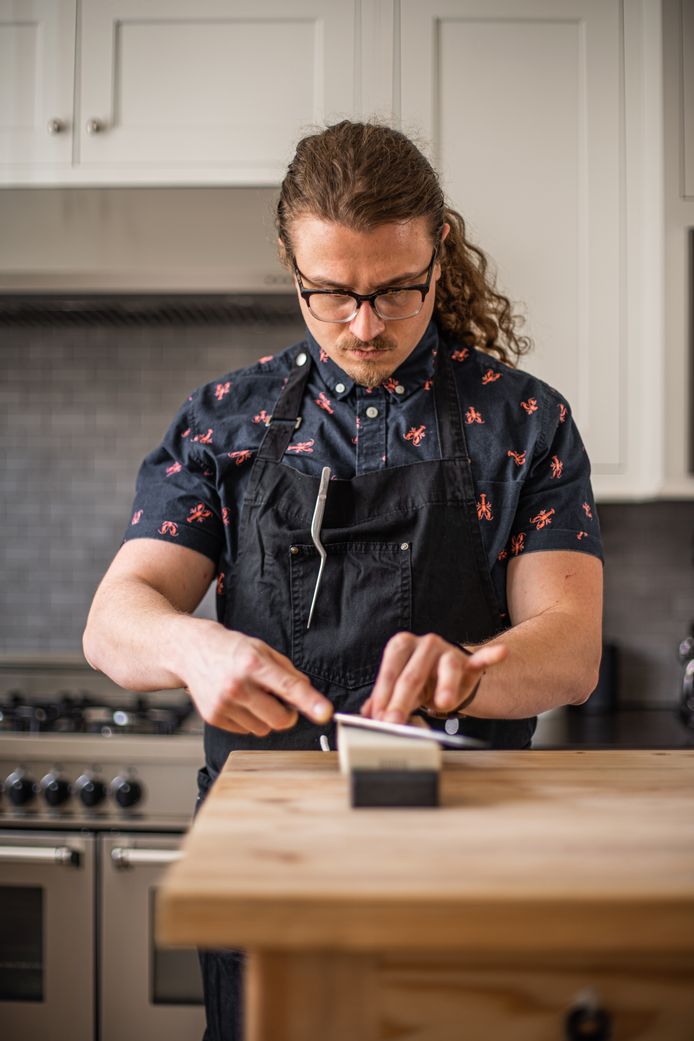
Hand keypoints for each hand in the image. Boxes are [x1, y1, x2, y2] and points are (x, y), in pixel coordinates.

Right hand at [179, 619, 332, 735]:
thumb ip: (288, 672)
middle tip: (278, 700)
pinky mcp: (214, 718)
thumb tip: (307, 695)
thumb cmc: (231, 649)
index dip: (309, 701)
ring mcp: (223, 704)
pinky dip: (248, 720)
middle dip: (287, 714)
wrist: (191, 651)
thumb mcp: (263, 650)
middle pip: (280, 719)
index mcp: (253, 663)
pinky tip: (238, 701)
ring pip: (263, 729)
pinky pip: (246, 731)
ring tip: (252, 696)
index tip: (325, 712)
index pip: (288, 687)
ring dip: (265, 717)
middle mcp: (237, 685)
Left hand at [360, 632, 506, 723]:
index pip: (390, 672)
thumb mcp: (399, 690)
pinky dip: (490, 656)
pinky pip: (481, 659)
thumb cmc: (419, 681)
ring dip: (446, 686)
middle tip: (395, 721)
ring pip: (447, 667)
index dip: (383, 696)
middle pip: (413, 675)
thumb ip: (384, 700)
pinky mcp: (470, 662)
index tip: (379, 718)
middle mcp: (424, 644)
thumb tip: (368, 716)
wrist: (446, 675)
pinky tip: (500, 653)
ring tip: (444, 702)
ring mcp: (449, 652)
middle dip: (402, 701)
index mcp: (401, 646)